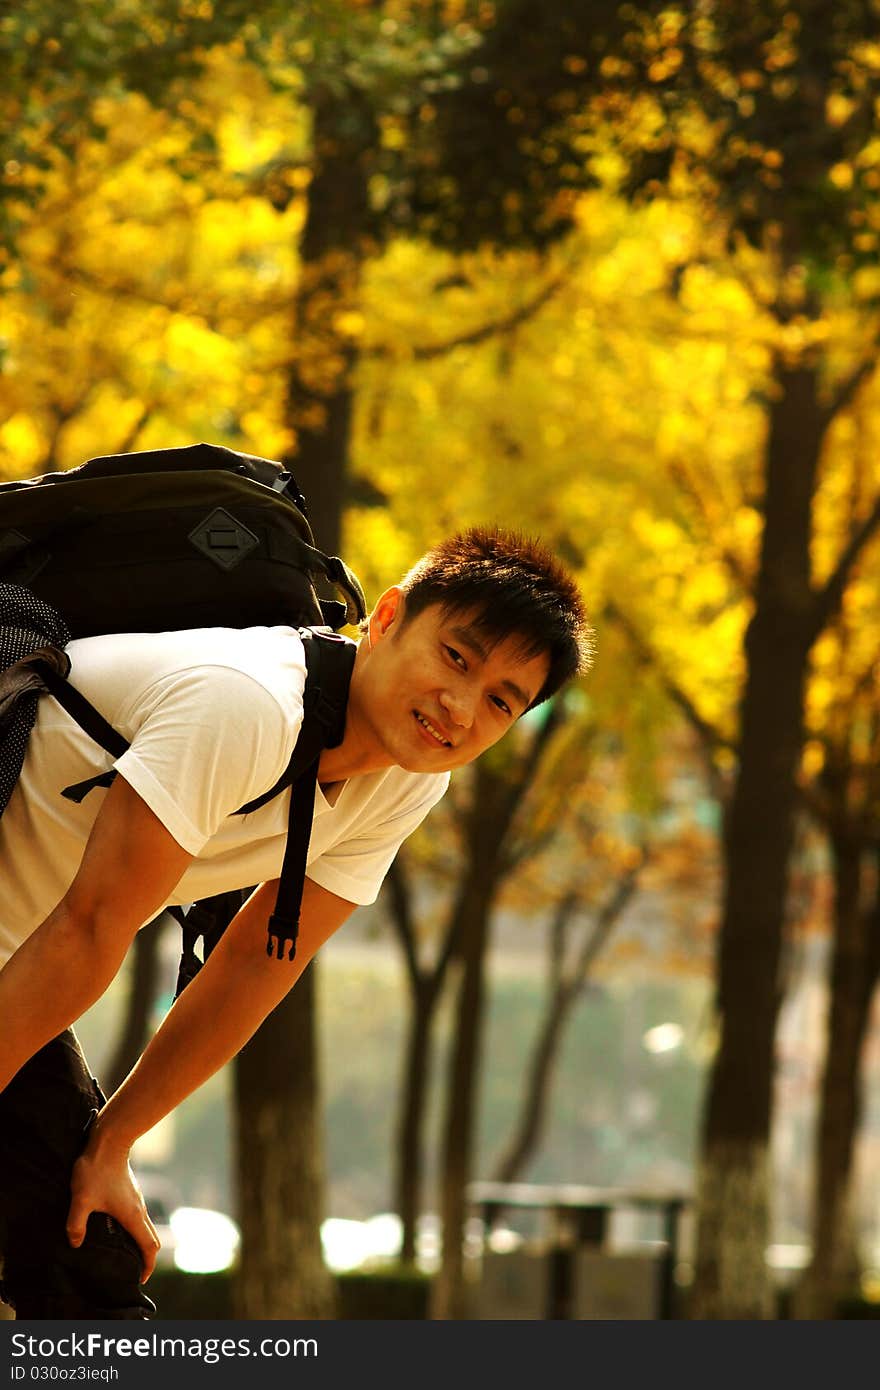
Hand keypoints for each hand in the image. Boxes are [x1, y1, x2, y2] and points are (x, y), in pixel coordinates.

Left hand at [66, 1123, 160, 1281]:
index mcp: (132, 1216)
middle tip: (133, 1271)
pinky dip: (135, 1229)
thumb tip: (75, 1243)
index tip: (141, 1278)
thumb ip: (76, 1224)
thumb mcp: (81, 1199)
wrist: (109, 1141)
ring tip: (124, 1253)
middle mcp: (139, 1210)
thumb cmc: (97, 1170)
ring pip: (145, 1226)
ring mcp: (137, 1200)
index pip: (149, 1246)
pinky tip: (117, 1228)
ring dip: (140, 1242)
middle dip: (146, 1257)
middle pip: (151, 1238)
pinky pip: (138, 1216)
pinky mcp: (131, 1192)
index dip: (148, 1265)